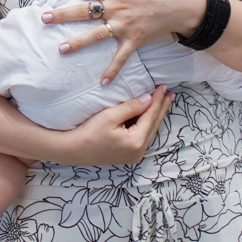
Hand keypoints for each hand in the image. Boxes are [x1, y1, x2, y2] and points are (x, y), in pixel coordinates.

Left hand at [45, 0, 204, 82]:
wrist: (183, 4)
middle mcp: (115, 8)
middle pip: (82, 12)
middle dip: (61, 16)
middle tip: (43, 19)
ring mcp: (123, 25)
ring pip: (95, 35)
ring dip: (78, 43)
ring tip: (61, 49)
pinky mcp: (134, 40)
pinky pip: (120, 57)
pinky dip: (112, 70)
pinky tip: (102, 82)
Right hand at [52, 85, 173, 165]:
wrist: (73, 149)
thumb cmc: (88, 132)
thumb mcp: (110, 115)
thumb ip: (131, 107)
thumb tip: (149, 99)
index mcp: (136, 142)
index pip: (150, 116)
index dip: (157, 100)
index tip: (163, 87)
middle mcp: (138, 151)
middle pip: (153, 125)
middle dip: (161, 108)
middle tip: (169, 93)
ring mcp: (134, 155)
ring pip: (150, 131)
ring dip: (156, 115)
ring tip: (164, 102)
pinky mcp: (129, 154)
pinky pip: (143, 136)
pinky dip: (147, 124)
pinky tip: (150, 115)